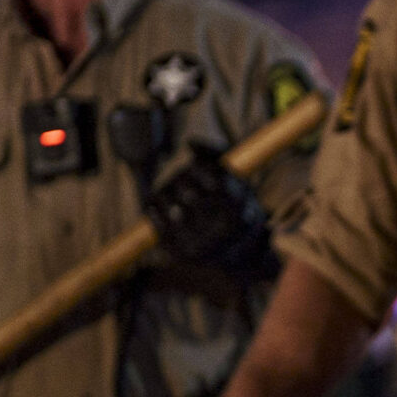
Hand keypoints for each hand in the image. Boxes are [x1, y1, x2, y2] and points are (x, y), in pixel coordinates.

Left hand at [146, 144, 276, 280]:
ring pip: (170, 208)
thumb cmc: (236, 206)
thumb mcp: (238, 179)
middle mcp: (220, 231)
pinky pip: (160, 227)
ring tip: (168, 192)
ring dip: (165, 194)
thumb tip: (190, 142)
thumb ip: (216, 156)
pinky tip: (157, 206)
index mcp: (238, 210)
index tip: (193, 165)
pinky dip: (155, 212)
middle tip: (180, 178)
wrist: (241, 252)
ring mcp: (200, 244)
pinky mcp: (184, 254)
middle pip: (188, 194)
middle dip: (181, 180)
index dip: (198, 168)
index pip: (213, 181)